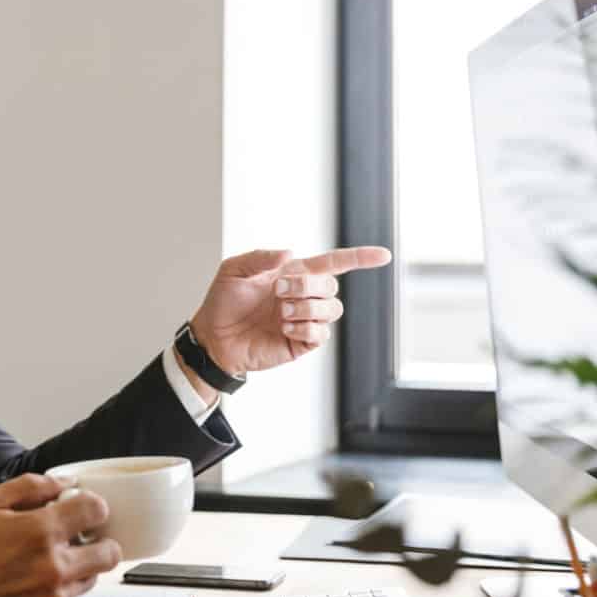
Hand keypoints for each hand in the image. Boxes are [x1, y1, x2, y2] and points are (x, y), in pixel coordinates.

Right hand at [0, 473, 122, 596]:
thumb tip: (65, 482)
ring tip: (48, 563)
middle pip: (110, 551)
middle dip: (101, 541)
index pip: (97, 509)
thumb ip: (31, 486)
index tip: (86, 510)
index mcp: (40, 531)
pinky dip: (60, 590)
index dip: (94, 506)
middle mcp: (53, 566)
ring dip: (80, 567)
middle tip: (83, 539)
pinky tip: (32, 584)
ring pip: (93, 578)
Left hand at [188, 246, 392, 377]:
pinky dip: (305, 328)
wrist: (213, 337)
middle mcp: (304, 296)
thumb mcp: (235, 269)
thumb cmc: (223, 302)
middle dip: (308, 286)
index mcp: (294, 274)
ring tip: (280, 313)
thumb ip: (261, 257)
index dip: (360, 259)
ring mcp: (305, 320)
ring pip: (332, 310)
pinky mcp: (301, 344)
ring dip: (307, 308)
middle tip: (278, 292)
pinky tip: (285, 328)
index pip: (335, 263)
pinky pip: (321, 334)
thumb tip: (291, 253)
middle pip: (332, 286)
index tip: (383, 255)